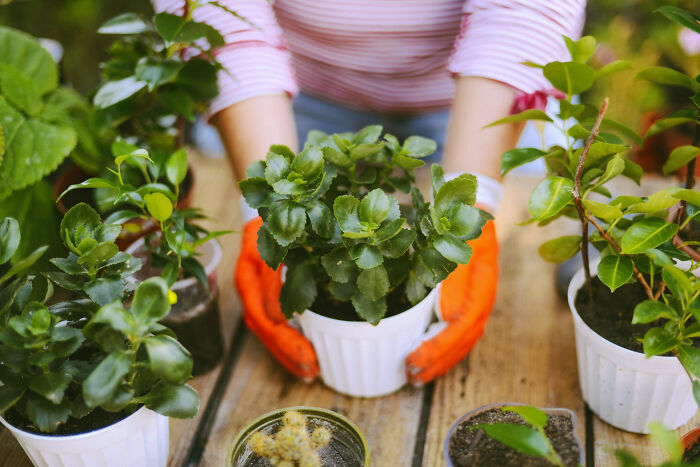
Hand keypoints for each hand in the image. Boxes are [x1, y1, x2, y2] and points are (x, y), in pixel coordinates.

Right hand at [235, 217, 318, 380]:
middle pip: (262, 321)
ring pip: (262, 329)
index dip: (284, 322)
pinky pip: (266, 326)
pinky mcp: (256, 297)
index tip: (304, 339)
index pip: (265, 300)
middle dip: (286, 346)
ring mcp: (249, 290)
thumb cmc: (280, 216)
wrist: (263, 209)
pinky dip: (283, 346)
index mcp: (254, 263)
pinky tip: (301, 362)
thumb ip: (293, 253)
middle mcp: (247, 280)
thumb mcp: (286, 230)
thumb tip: (305, 290)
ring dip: (285, 353)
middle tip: (312, 366)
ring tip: (309, 372)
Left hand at [406, 218, 497, 383]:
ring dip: (440, 363)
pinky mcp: (471, 305)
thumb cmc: (462, 229)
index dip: (436, 348)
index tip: (413, 359)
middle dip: (435, 363)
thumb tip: (448, 317)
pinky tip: (431, 361)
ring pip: (462, 344)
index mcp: (480, 292)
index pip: (458, 329)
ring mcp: (478, 306)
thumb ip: (453, 280)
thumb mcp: (457, 247)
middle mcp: (481, 304)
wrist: (475, 214)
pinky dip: (445, 352)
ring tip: (417, 377)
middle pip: (461, 343)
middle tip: (410, 376)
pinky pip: (461, 336)